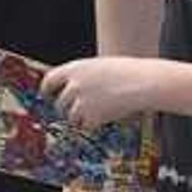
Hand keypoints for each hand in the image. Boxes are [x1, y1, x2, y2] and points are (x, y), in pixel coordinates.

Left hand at [39, 54, 155, 132]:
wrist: (144, 82)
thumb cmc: (129, 72)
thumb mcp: (100, 66)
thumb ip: (83, 77)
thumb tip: (72, 90)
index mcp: (74, 68)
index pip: (50, 80)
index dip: (47, 90)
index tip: (47, 96)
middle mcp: (74, 85)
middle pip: (60, 103)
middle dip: (67, 109)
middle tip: (77, 112)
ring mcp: (81, 102)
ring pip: (72, 117)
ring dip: (81, 118)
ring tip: (99, 113)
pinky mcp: (91, 116)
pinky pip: (86, 125)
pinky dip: (94, 125)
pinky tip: (106, 118)